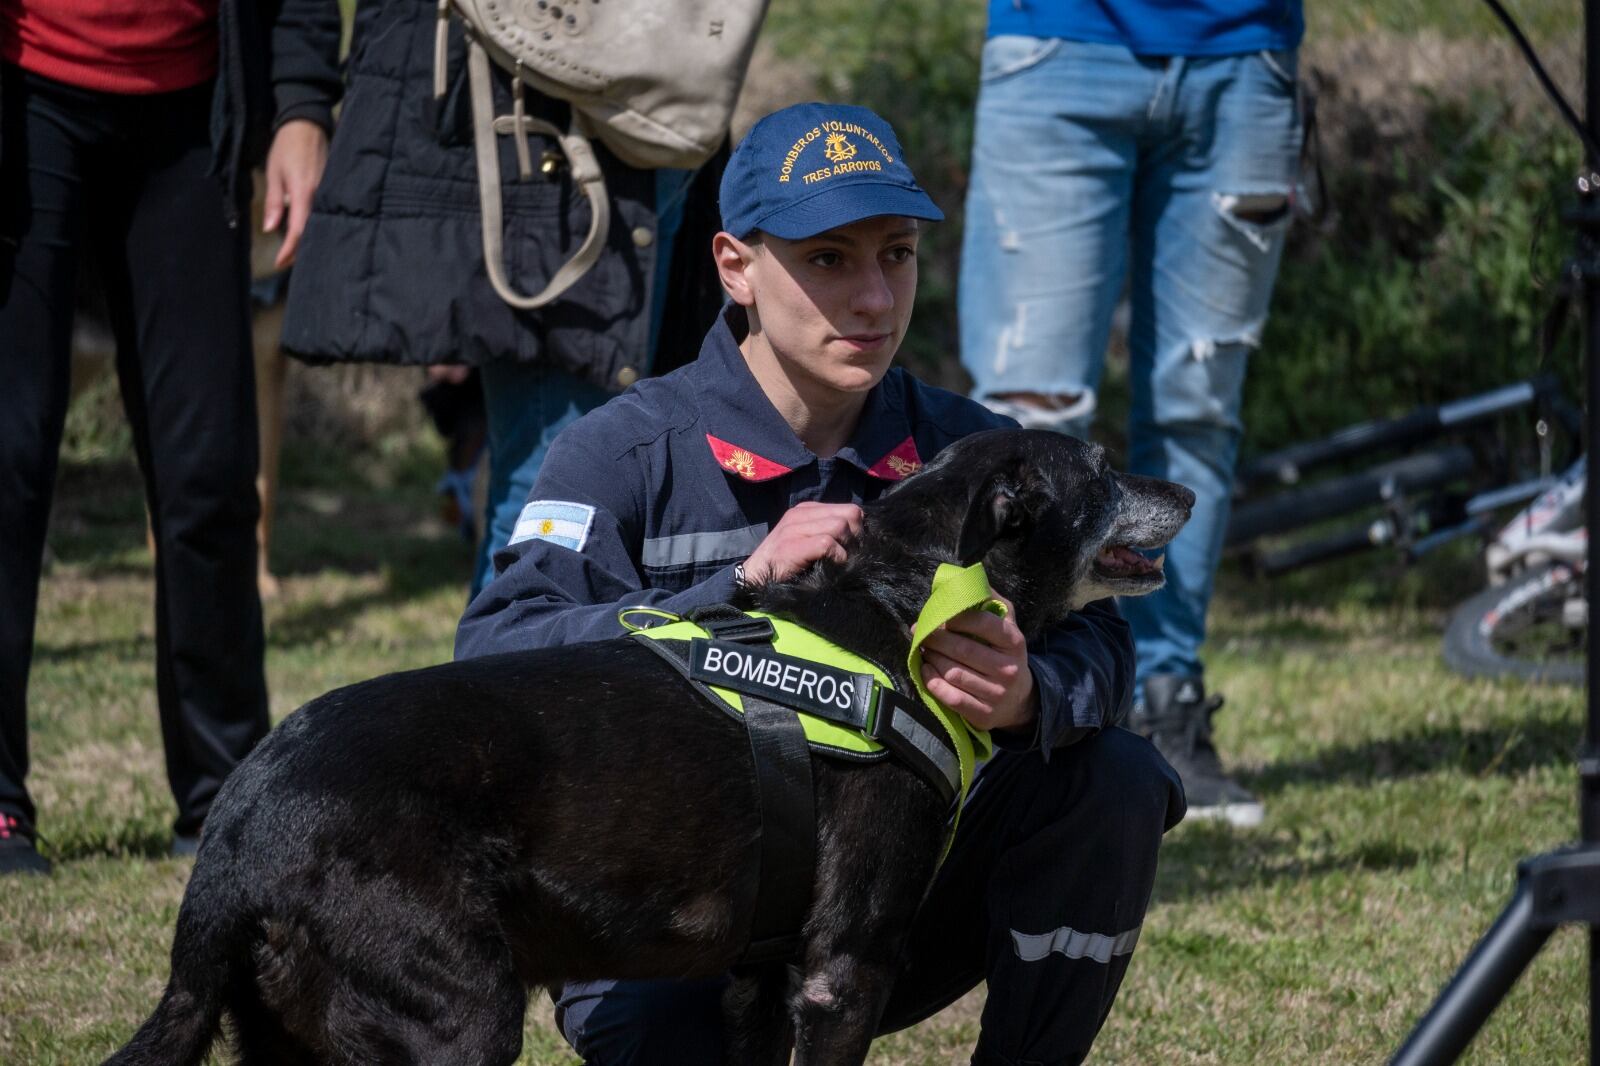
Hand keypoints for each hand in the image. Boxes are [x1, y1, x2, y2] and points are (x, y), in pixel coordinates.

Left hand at [263, 119, 329, 268]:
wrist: (308, 125)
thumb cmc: (287, 147)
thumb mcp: (274, 173)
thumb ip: (273, 202)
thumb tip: (269, 228)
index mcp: (303, 193)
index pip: (297, 229)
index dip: (289, 249)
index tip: (280, 263)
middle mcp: (320, 196)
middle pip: (312, 232)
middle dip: (299, 250)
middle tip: (286, 262)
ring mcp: (329, 194)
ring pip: (319, 224)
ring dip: (308, 240)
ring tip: (296, 251)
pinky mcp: (332, 190)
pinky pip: (325, 214)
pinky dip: (315, 226)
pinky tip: (309, 232)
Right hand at [742, 502, 862, 583]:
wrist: (753, 577)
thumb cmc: (785, 564)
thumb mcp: (805, 540)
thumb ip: (827, 531)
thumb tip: (859, 537)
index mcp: (806, 510)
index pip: (849, 509)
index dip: (858, 529)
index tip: (853, 548)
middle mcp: (801, 513)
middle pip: (850, 514)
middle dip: (856, 537)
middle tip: (849, 556)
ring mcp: (795, 527)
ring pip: (840, 526)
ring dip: (846, 548)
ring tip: (839, 562)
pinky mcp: (793, 545)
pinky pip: (828, 543)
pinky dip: (836, 557)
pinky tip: (830, 567)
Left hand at [916, 592, 1036, 733]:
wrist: (1019, 700)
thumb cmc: (1004, 654)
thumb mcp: (1007, 626)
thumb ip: (991, 602)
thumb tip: (964, 579)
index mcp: (1014, 642)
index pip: (983, 624)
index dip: (957, 617)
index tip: (939, 615)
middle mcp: (1008, 668)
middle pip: (963, 649)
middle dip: (936, 638)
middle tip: (919, 632)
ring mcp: (997, 694)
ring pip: (954, 673)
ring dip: (931, 658)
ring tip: (923, 650)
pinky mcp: (984, 714)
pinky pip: (951, 697)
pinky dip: (932, 682)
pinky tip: (925, 671)